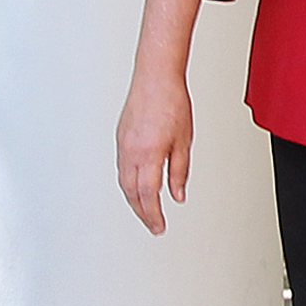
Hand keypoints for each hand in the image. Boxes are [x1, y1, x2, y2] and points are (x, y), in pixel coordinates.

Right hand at [116, 69, 194, 235]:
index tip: (159, 226)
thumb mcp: (184, 141)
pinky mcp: (121, 138)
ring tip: (146, 210)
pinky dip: (128, 183)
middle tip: (153, 224)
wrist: (156, 78)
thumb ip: (179, 171)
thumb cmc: (172, 102)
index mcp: (150, 154)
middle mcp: (132, 152)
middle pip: (132, 193)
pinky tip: (137, 186)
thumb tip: (178, 194)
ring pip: (124, 182)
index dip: (153, 215)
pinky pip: (121, 168)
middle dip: (142, 212)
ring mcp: (123, 145)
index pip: (148, 195)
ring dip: (134, 199)